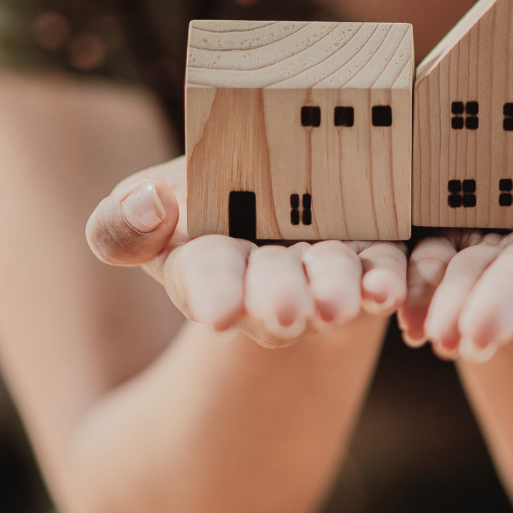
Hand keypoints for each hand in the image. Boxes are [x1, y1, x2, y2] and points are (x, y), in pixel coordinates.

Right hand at [86, 156, 406, 345]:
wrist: (273, 199)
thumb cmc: (199, 204)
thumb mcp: (148, 206)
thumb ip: (123, 223)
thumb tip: (147, 206)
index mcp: (207, 264)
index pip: (207, 279)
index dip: (214, 292)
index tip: (219, 310)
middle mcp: (268, 277)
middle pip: (273, 286)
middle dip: (278, 297)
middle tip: (285, 313)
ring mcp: (323, 268)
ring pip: (332, 280)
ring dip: (337, 291)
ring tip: (340, 304)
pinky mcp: (372, 253)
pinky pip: (382, 269)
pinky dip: (385, 281)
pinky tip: (389, 289)